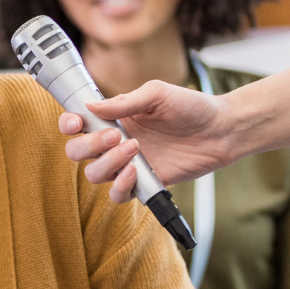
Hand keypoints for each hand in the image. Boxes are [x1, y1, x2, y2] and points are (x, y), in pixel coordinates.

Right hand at [59, 81, 234, 203]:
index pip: (78, 123)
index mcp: (115, 117)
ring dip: (107, 163)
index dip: (68, 124)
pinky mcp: (144, 183)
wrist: (221, 130)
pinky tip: (135, 171)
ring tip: (134, 149)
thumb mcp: (157, 94)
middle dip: (89, 145)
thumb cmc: (191, 107)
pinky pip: (118, 195)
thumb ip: (124, 102)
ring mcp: (128, 164)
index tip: (76, 123)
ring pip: (94, 175)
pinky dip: (120, 185)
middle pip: (77, 153)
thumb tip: (91, 107)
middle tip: (115, 135)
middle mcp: (116, 142)